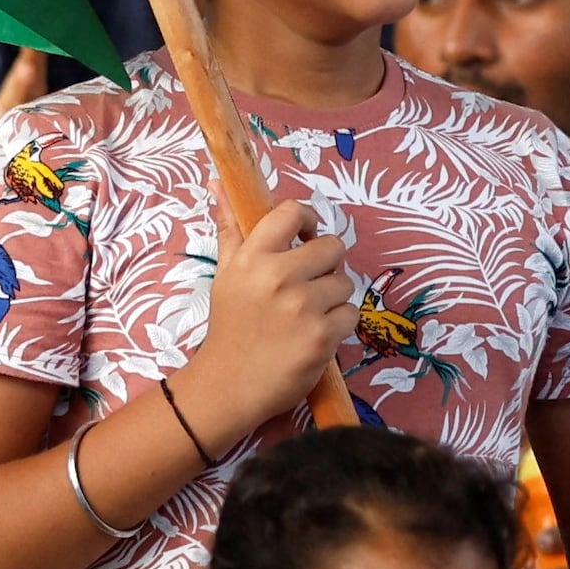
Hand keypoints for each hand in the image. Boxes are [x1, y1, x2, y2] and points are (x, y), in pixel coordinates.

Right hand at [201, 192, 357, 429]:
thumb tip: (218, 184)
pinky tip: (317, 335)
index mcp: (253, 257)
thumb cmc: (230, 326)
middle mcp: (278, 277)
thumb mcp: (225, 273)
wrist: (230, 384)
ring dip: (333, 298)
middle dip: (325, 265)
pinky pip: (351, 314)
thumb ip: (229, 228)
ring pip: (344, 283)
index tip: (304, 238)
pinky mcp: (322, 337)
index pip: (292, 212)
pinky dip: (339, 325)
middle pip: (332, 247)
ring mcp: (302, 307)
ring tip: (309, 314)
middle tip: (309, 284)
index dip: (307, 221)